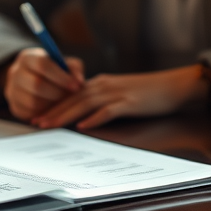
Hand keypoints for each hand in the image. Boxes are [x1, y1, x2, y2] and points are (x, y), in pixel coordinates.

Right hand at [4, 47, 84, 120]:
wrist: (32, 80)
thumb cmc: (54, 71)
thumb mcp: (64, 64)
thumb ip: (74, 69)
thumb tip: (79, 82)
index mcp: (27, 57)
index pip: (42, 65)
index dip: (61, 77)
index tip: (76, 86)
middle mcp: (15, 73)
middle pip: (36, 84)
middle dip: (58, 93)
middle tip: (71, 97)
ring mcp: (12, 91)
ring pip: (33, 102)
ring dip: (52, 105)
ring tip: (63, 102)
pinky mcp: (14, 107)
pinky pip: (31, 114)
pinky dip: (45, 114)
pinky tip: (54, 108)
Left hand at [33, 64, 208, 128]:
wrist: (175, 86)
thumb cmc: (148, 92)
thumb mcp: (120, 93)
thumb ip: (101, 101)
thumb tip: (84, 115)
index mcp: (101, 83)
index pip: (71, 94)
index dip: (54, 105)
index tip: (39, 115)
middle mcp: (105, 85)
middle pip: (73, 98)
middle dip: (53, 111)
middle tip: (36, 122)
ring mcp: (117, 93)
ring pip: (85, 103)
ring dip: (66, 114)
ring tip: (51, 125)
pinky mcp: (130, 102)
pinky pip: (109, 110)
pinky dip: (94, 118)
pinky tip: (83, 126)